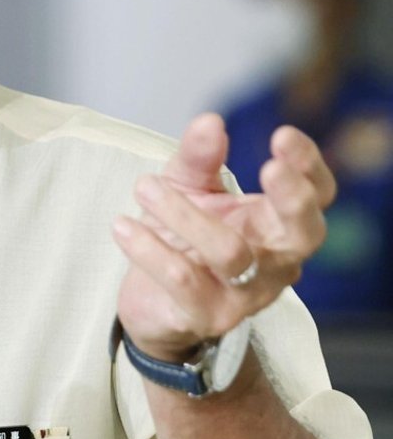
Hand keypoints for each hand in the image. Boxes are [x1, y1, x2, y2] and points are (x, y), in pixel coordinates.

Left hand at [113, 113, 334, 358]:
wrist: (153, 301)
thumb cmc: (183, 235)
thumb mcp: (189, 187)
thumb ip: (199, 158)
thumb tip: (210, 122)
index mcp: (278, 223)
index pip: (317, 194)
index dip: (308, 166)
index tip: (282, 135)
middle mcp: (276, 261)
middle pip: (304, 233)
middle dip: (292, 198)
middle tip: (268, 167)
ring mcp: (246, 294)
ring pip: (230, 252)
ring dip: (183, 213)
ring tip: (144, 185)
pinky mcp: (208, 316)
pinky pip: (183, 280)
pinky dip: (149, 249)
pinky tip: (122, 225)